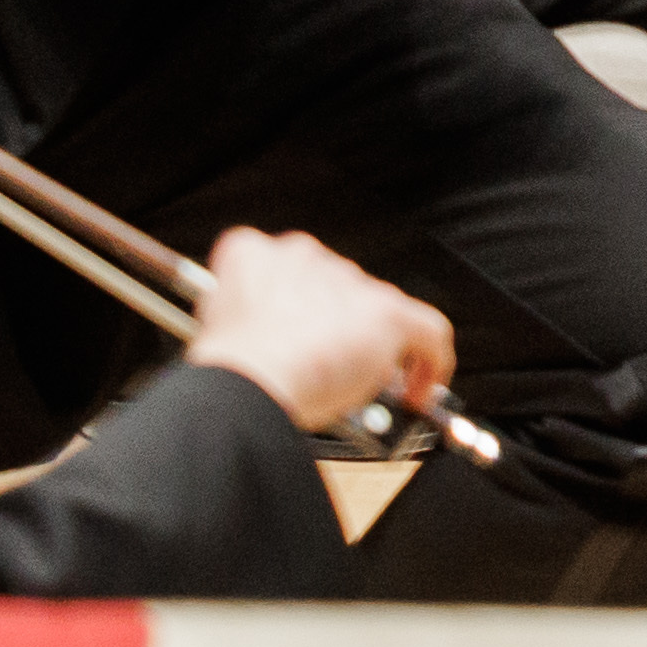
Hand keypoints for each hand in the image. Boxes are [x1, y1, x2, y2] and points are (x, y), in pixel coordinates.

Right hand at [179, 223, 455, 438]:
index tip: (294, 336)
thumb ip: (244, 320)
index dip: (292, 307)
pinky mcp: (386, 312)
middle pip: (334, 291)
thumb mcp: (216, 330)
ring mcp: (350, 281)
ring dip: (372, 346)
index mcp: (255, 256)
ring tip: (362, 387)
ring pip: (376, 310)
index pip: (279, 270)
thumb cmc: (226, 371)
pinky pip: (428, 331)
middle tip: (326, 369)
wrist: (247, 380)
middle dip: (332, 329)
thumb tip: (268, 345)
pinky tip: (418, 391)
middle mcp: (305, 256)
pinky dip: (430, 361)